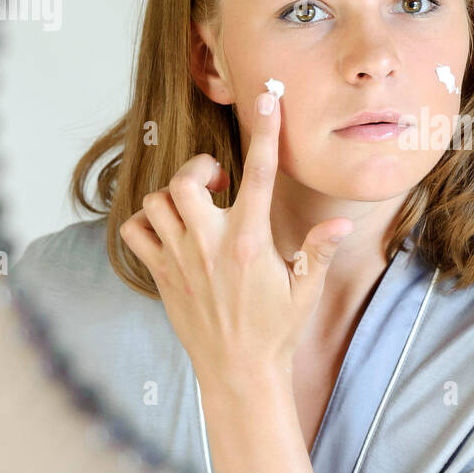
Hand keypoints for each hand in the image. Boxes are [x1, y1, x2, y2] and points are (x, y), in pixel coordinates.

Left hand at [118, 90, 353, 394]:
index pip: (258, 173)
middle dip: (201, 168)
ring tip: (197, 207)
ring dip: (175, 196)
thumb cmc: (276, 330)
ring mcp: (179, 260)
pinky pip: (135, 232)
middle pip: (186, 180)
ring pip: (157, 202)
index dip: (265, 131)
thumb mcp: (306, 290)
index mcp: (249, 242)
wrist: (238, 373)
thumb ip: (318, 250)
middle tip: (219, 179)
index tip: (268, 99)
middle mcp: (210, 245)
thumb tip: (338, 222)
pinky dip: (146, 222)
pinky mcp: (160, 276)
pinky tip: (169, 230)